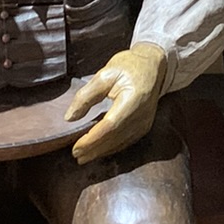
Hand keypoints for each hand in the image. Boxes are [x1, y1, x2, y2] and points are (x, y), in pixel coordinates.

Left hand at [65, 42, 166, 162]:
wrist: (153, 66)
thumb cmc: (129, 66)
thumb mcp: (104, 74)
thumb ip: (86, 96)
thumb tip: (70, 117)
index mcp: (132, 99)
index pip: (109, 126)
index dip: (92, 139)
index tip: (76, 147)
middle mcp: (141, 115)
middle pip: (115, 138)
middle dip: (94, 149)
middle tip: (76, 156)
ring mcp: (144, 123)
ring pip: (120, 142)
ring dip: (101, 151)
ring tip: (84, 156)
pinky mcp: (144, 126)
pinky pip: (126, 141)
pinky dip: (111, 147)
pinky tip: (100, 149)